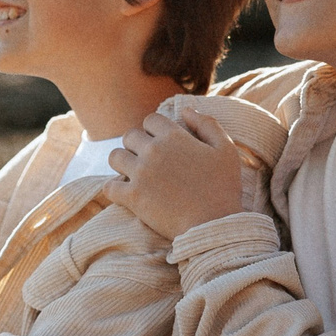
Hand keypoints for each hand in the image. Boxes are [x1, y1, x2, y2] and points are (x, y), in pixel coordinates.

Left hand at [105, 108, 258, 239]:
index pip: (151, 119)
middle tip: (147, 161)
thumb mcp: (226, 150)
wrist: (214, 225)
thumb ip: (207, 124)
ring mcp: (140, 173)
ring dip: (122, 163)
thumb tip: (185, 110)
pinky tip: (125, 193)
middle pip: (130, 136)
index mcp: (175, 136)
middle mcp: (154, 150)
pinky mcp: (132, 197)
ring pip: (115, 157)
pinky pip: (109, 186)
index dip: (154, 130)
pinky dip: (114, 189)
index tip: (160, 143)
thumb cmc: (223, 188)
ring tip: (133, 174)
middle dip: (137, 145)